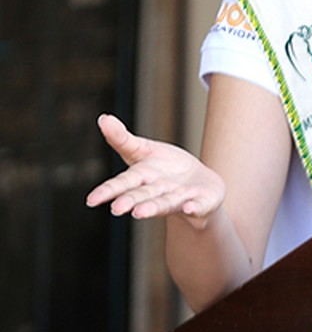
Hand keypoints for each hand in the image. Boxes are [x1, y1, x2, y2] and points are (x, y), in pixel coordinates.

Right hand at [85, 114, 225, 229]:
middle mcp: (158, 192)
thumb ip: (122, 139)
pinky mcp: (201, 202)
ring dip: (154, 207)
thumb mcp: (143, 149)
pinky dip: (194, 207)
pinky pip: (198, 205)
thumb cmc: (164, 167)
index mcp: (142, 178)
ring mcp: (179, 198)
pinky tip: (190, 207)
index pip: (123, 183)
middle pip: (142, 195)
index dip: (108, 191)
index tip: (91, 200)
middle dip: (131, 201)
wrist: (197, 184)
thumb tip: (103, 118)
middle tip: (117, 209)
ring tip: (140, 213)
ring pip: (165, 202)